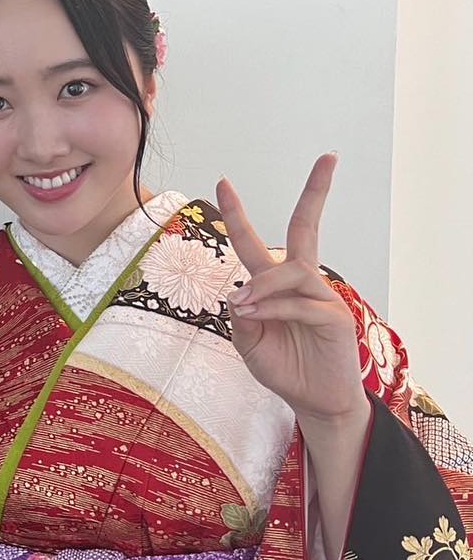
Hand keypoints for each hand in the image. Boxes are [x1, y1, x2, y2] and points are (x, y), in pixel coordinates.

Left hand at [216, 154, 367, 428]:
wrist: (313, 401)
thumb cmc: (282, 368)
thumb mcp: (247, 341)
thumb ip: (241, 316)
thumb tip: (240, 293)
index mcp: (273, 284)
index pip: (254, 242)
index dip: (237, 214)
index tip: (223, 182)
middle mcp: (300, 282)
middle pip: (306, 228)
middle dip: (316, 193)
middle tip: (328, 158)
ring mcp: (322, 295)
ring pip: (290, 270)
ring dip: (262, 286)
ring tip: (244, 306)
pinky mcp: (335, 315)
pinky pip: (300, 301)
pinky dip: (274, 308)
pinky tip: (258, 317)